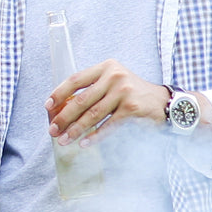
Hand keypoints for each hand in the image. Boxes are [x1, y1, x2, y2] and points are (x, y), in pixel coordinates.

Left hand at [46, 60, 168, 145]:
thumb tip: (62, 108)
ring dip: (75, 130)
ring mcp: (123, 91)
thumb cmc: (132, 94)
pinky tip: (84, 143)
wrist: (164, 102)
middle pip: (81, 100)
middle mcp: (114, 76)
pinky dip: (95, 136)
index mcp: (106, 67)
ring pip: (92, 114)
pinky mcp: (131, 108)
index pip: (76, 79)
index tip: (47, 107)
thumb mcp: (113, 82)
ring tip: (64, 140)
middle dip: (63, 117)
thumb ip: (93, 89)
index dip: (59, 93)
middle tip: (53, 130)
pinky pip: (108, 125)